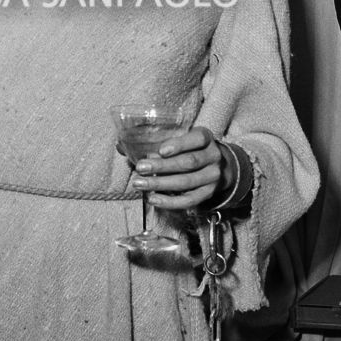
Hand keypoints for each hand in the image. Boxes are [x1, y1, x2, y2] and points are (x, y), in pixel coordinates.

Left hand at [129, 126, 247, 210]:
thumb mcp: (182, 139)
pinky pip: (189, 200)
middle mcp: (213, 157)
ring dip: (161, 184)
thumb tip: (121, 147)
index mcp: (206, 138)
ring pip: (186, 182)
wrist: (219, 167)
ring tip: (140, 184)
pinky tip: (153, 198)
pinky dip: (170, 201)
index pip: (196, 139)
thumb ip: (156, 141)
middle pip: (188, 162)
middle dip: (162, 166)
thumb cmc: (191, 149)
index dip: (179, 145)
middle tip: (141, 168)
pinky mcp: (208, 194)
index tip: (161, 151)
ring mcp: (212, 177)